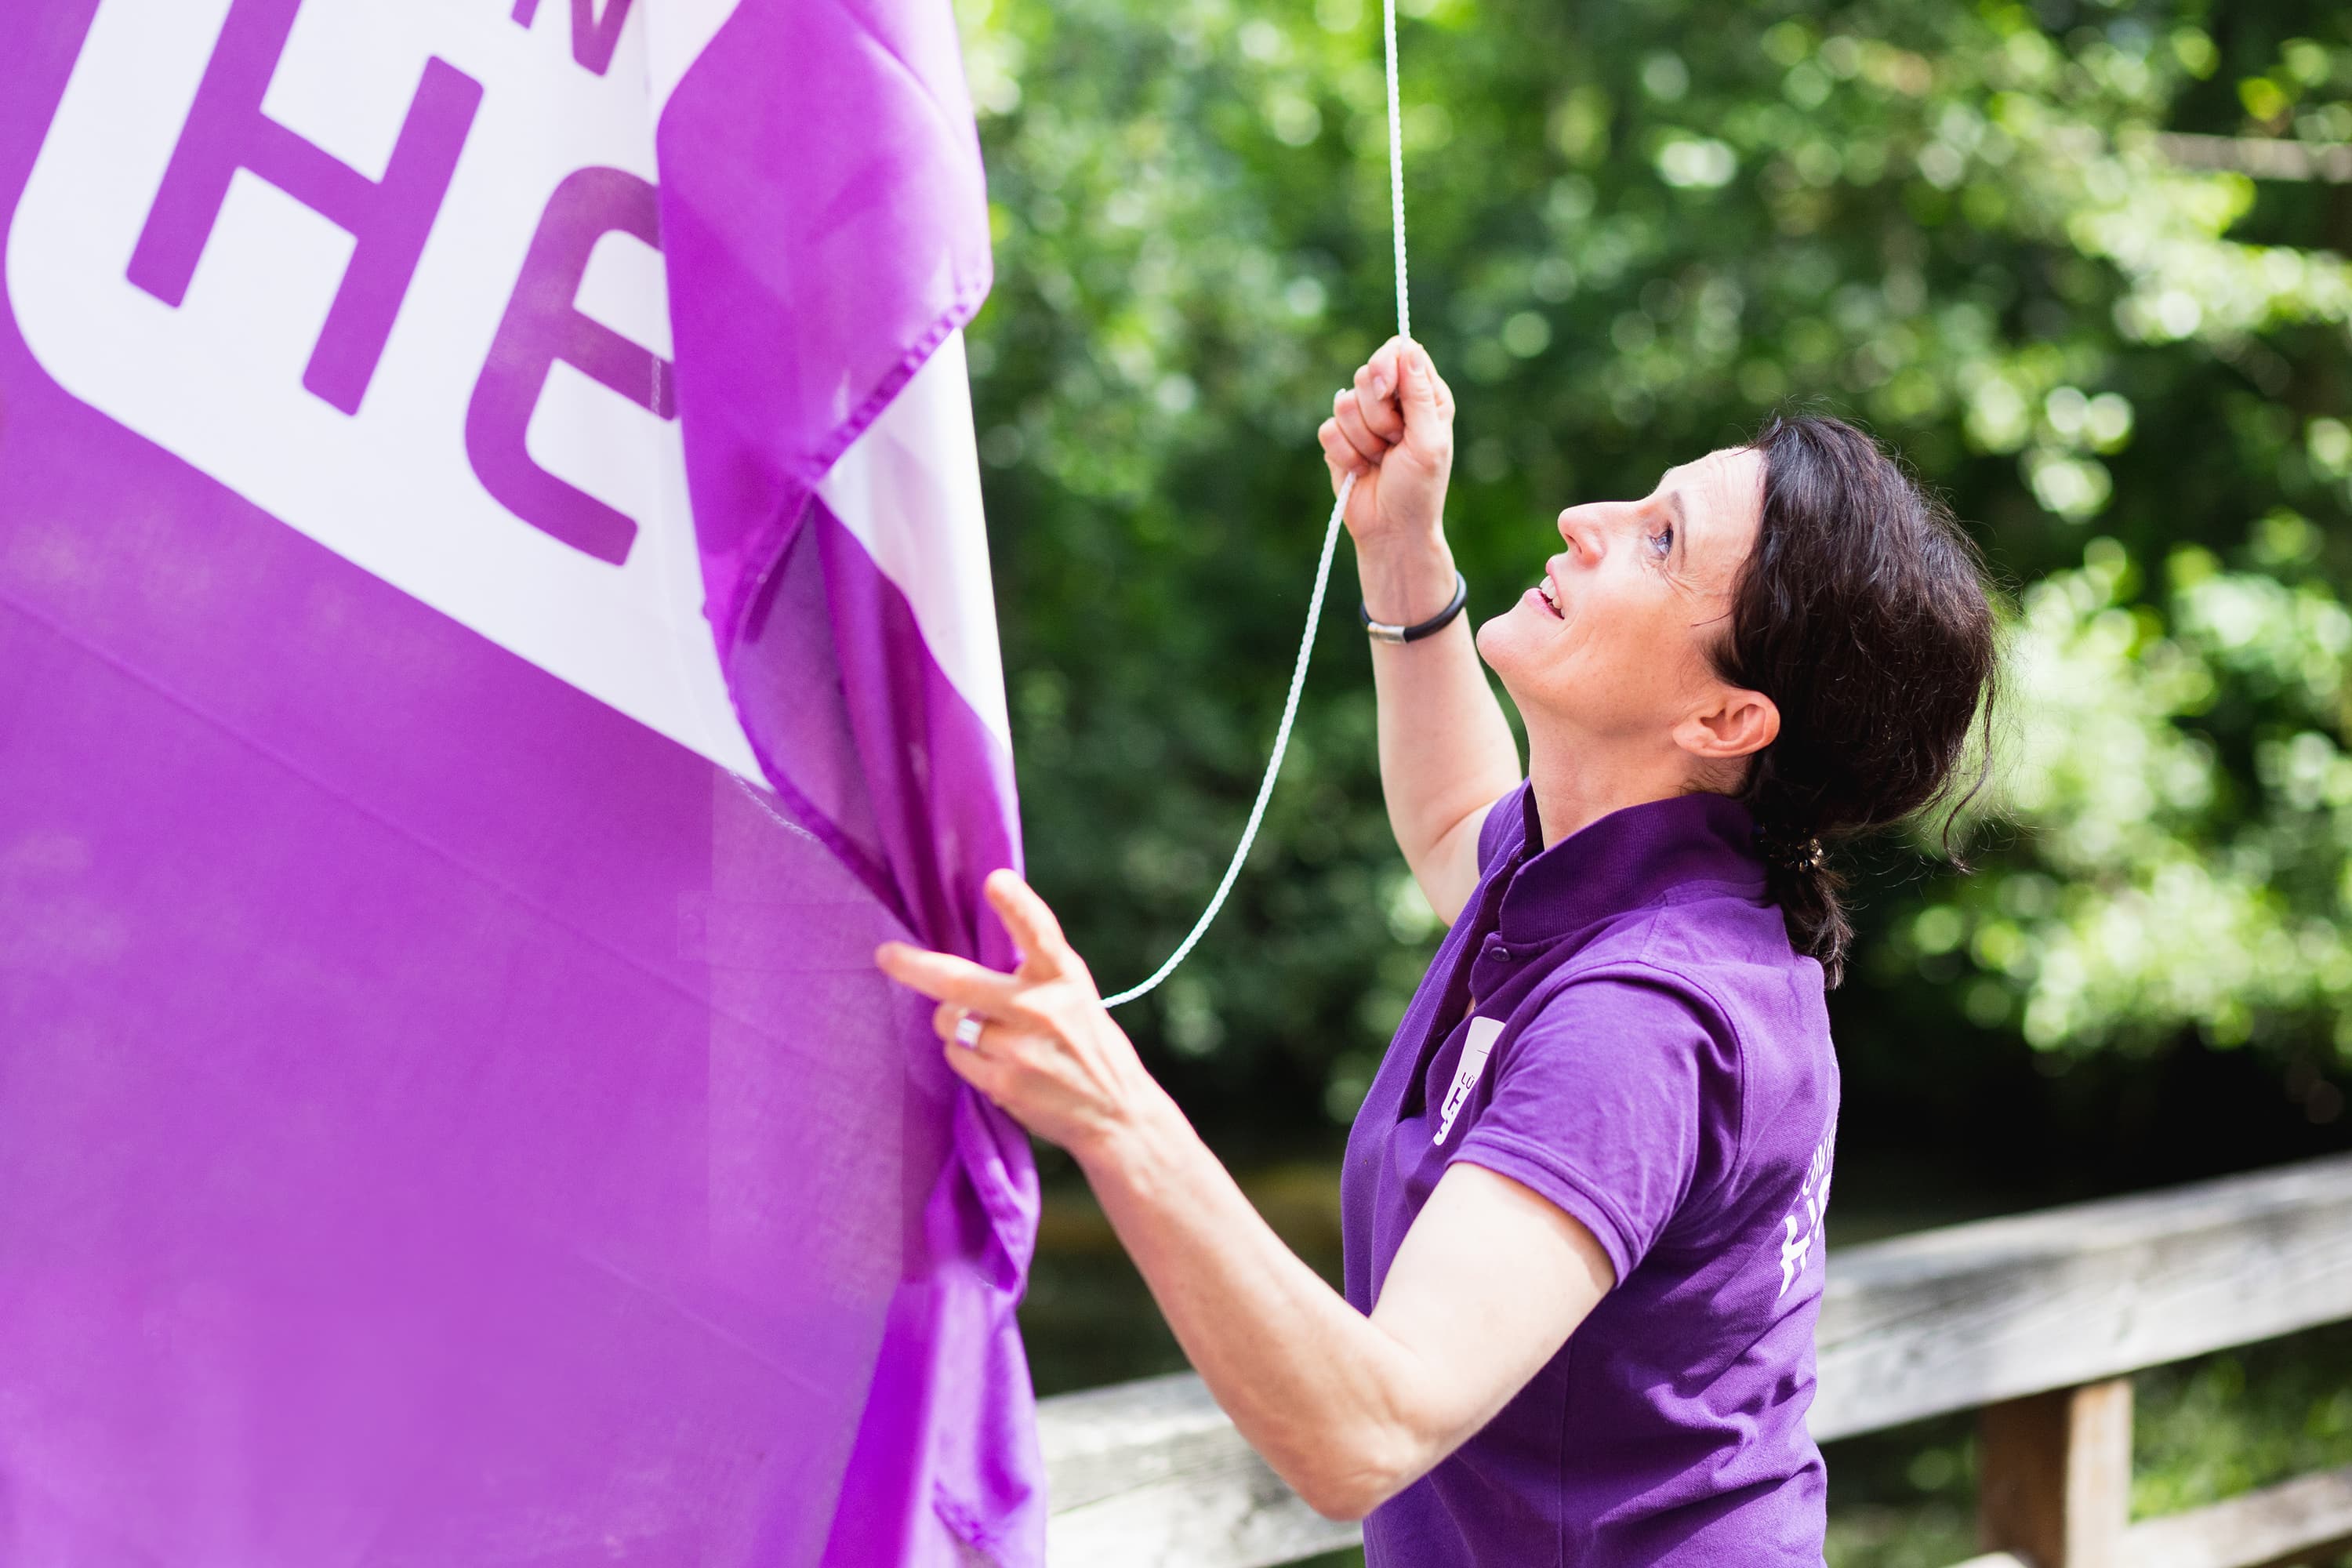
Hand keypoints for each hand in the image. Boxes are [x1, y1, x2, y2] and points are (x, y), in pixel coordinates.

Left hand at [875, 869, 1165, 1165]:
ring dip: (955, 1023)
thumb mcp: (1073, 993)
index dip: (1017, 906)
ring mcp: (1021, 1050)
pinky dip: (965, 1056)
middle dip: (914, 966)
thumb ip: (1033, 969)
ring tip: (990, 1033)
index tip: (996, 880)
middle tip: (886, 954)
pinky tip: (997, 1062)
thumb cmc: (1085, 1041)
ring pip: (950, 1022)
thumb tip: (968, 949)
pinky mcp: (1005, 1083)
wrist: (1115, 1112)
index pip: (1040, 934)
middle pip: (959, 982)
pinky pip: (956, 1057)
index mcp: (1063, 977)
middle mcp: (1043, 1009)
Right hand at [1316, 336, 1456, 552]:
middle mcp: (1393, 402)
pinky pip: (1327, 429)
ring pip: (1343, 403)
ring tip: (1379, 461)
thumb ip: (1419, 394)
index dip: (1386, 365)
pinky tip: (1361, 470)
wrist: (1391, 530)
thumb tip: (1409, 347)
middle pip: (1366, 373)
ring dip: (1363, 440)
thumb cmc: (1419, 489)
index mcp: (1423, 395)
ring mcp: (1363, 421)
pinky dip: (1344, 455)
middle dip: (1377, 414)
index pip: (1399, 351)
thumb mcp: (1429, 441)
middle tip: (1394, 442)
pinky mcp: (1339, 440)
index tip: (1386, 391)